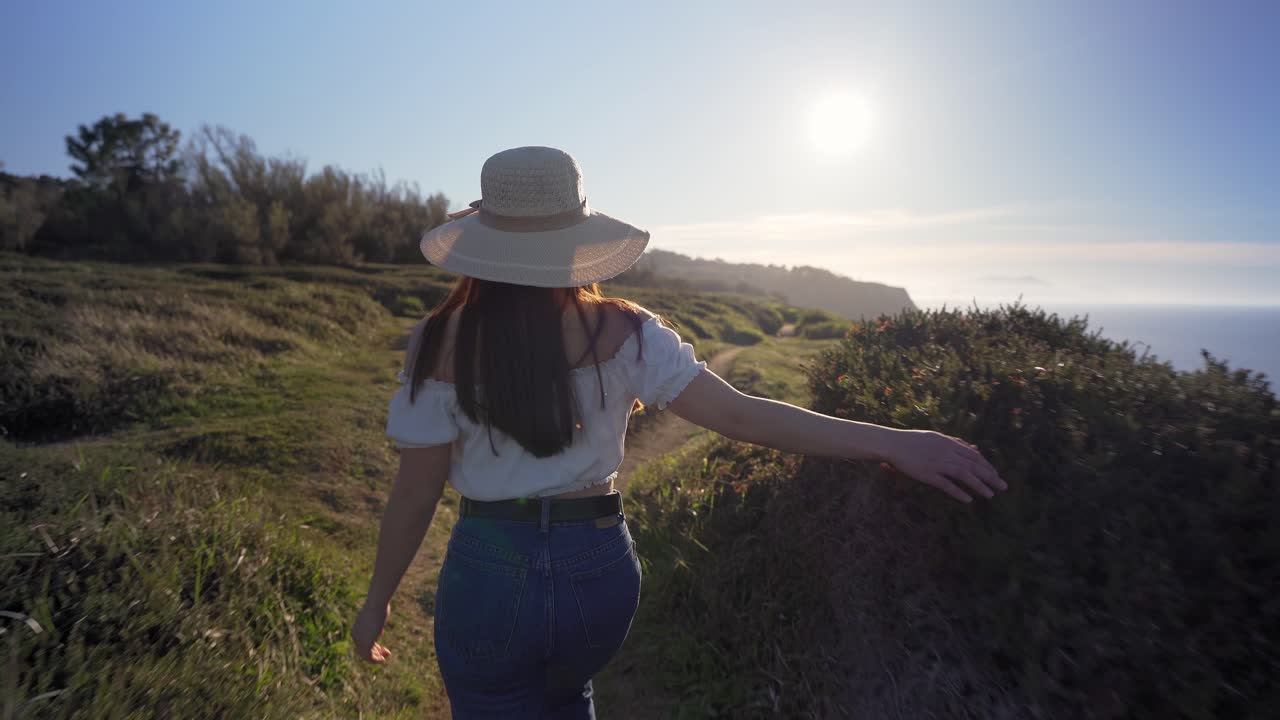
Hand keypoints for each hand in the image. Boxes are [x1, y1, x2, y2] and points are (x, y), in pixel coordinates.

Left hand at [351, 598, 392, 662]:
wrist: (376, 603)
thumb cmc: (378, 606)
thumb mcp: (375, 617)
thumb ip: (374, 626)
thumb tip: (378, 631)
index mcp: (356, 630)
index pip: (362, 644)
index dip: (373, 648)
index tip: (383, 647)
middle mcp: (356, 636)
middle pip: (363, 650)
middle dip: (375, 653)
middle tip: (386, 652)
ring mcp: (359, 640)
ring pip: (365, 655)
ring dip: (376, 658)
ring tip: (384, 658)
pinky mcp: (365, 643)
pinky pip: (369, 657)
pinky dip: (376, 660)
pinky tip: (383, 659)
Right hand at [879, 429, 1007, 502]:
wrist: (892, 443)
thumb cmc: (913, 441)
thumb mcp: (937, 438)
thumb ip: (956, 443)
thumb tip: (974, 448)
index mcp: (949, 442)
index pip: (974, 455)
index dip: (987, 466)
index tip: (996, 475)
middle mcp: (946, 452)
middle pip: (973, 465)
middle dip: (990, 476)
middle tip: (1003, 486)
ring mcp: (937, 463)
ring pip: (964, 475)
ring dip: (979, 485)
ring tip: (990, 495)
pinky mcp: (927, 474)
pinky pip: (946, 484)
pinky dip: (958, 492)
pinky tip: (968, 500)